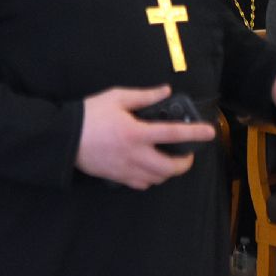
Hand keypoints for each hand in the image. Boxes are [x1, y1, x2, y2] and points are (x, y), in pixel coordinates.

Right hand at [75, 85, 214, 189]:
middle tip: (187, 153)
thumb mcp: (117, 97)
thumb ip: (144, 96)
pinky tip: (149, 167)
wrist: (64, 139)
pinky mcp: (118, 178)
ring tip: (169, 159)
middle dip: (185, 163)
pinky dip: (151, 178)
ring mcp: (127, 170)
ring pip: (158, 179)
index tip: (210, 132)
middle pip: (170, 168)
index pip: (174, 133)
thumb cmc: (90, 115)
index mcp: (137, 133)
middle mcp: (136, 155)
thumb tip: (166, 91)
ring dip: (169, 171)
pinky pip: (142, 184)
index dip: (195, 133)